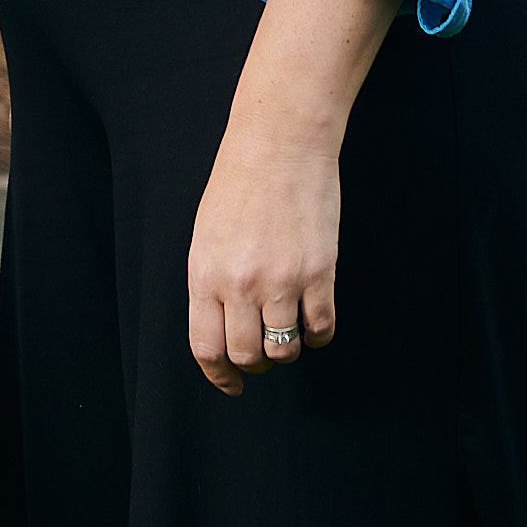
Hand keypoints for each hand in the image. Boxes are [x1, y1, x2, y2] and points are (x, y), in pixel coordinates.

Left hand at [186, 0, 395, 395]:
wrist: (281, 142)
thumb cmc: (239, 184)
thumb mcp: (207, 235)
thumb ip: (211, 284)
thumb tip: (222, 329)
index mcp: (205, 274)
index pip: (206, 347)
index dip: (219, 376)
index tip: (232, 384)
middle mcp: (240, 283)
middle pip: (247, 355)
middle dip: (255, 366)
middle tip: (264, 357)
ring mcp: (282, 279)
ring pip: (285, 348)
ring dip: (288, 351)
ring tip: (290, 335)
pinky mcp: (319, 271)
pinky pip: (322, 326)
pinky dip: (320, 335)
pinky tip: (316, 322)